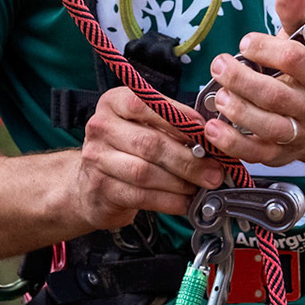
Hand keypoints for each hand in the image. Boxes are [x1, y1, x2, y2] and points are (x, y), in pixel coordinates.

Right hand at [66, 86, 223, 230]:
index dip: (180, 120)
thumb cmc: (126, 148)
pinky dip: (169, 201)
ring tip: (201, 186)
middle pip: (149, 143)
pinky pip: (141, 196)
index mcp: (114, 103)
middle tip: (214, 170)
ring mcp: (97, 159)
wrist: (91, 183)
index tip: (206, 134)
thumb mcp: (143, 125)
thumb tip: (211, 136)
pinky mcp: (101, 188)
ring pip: (146, 172)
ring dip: (180, 182)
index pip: (146, 105)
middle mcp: (101, 127)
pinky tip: (185, 201)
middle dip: (188, 159)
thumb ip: (172, 124)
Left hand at [201, 0, 304, 167]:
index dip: (264, 48)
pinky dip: (232, 143)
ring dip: (238, 111)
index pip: (294, 58)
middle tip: (219, 65)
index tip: (245, 43)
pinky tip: (213, 128)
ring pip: (268, 125)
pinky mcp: (284, 153)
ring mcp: (301, 132)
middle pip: (276, 94)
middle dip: (241, 79)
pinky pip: (258, 152)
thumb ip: (295, 12)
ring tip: (219, 97)